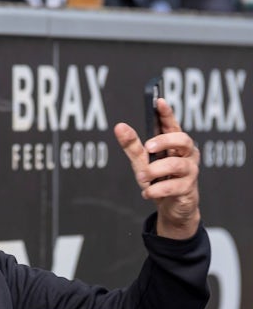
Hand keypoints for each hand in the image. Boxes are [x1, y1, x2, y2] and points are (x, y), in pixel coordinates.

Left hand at [115, 98, 200, 239]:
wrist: (171, 207)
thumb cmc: (158, 179)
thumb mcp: (142, 161)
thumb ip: (132, 145)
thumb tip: (119, 126)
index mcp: (175, 144)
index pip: (172, 125)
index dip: (167, 113)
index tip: (158, 101)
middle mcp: (186, 154)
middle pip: (182, 140)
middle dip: (164, 141)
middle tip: (147, 147)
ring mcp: (190, 171)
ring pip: (176, 165)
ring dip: (154, 170)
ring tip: (141, 177)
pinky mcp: (188, 189)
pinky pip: (173, 187)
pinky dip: (156, 190)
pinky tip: (147, 192)